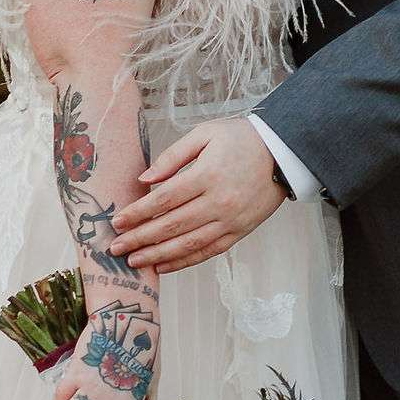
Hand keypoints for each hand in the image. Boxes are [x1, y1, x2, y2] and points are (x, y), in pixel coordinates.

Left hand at [116, 117, 285, 273]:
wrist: (283, 153)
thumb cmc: (241, 139)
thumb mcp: (205, 134)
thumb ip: (172, 156)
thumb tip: (144, 180)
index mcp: (208, 174)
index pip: (164, 199)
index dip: (138, 213)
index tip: (118, 222)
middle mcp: (219, 201)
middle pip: (172, 225)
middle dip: (140, 238)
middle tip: (116, 248)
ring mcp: (230, 220)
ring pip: (188, 243)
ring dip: (158, 255)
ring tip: (134, 260)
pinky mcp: (239, 231)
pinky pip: (208, 251)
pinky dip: (184, 261)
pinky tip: (164, 265)